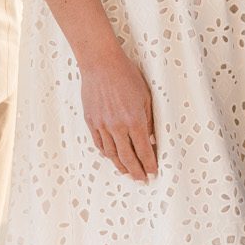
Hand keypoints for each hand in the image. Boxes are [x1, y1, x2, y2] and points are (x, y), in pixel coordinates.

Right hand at [79, 43, 157, 182]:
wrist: (101, 63)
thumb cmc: (126, 75)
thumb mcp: (145, 97)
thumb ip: (148, 121)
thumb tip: (150, 140)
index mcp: (134, 120)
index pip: (143, 151)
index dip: (149, 165)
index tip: (153, 173)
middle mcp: (117, 126)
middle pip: (127, 158)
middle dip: (136, 172)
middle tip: (142, 180)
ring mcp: (102, 125)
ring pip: (111, 154)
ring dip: (121, 165)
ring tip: (128, 172)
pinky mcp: (91, 121)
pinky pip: (99, 143)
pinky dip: (106, 153)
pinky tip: (111, 156)